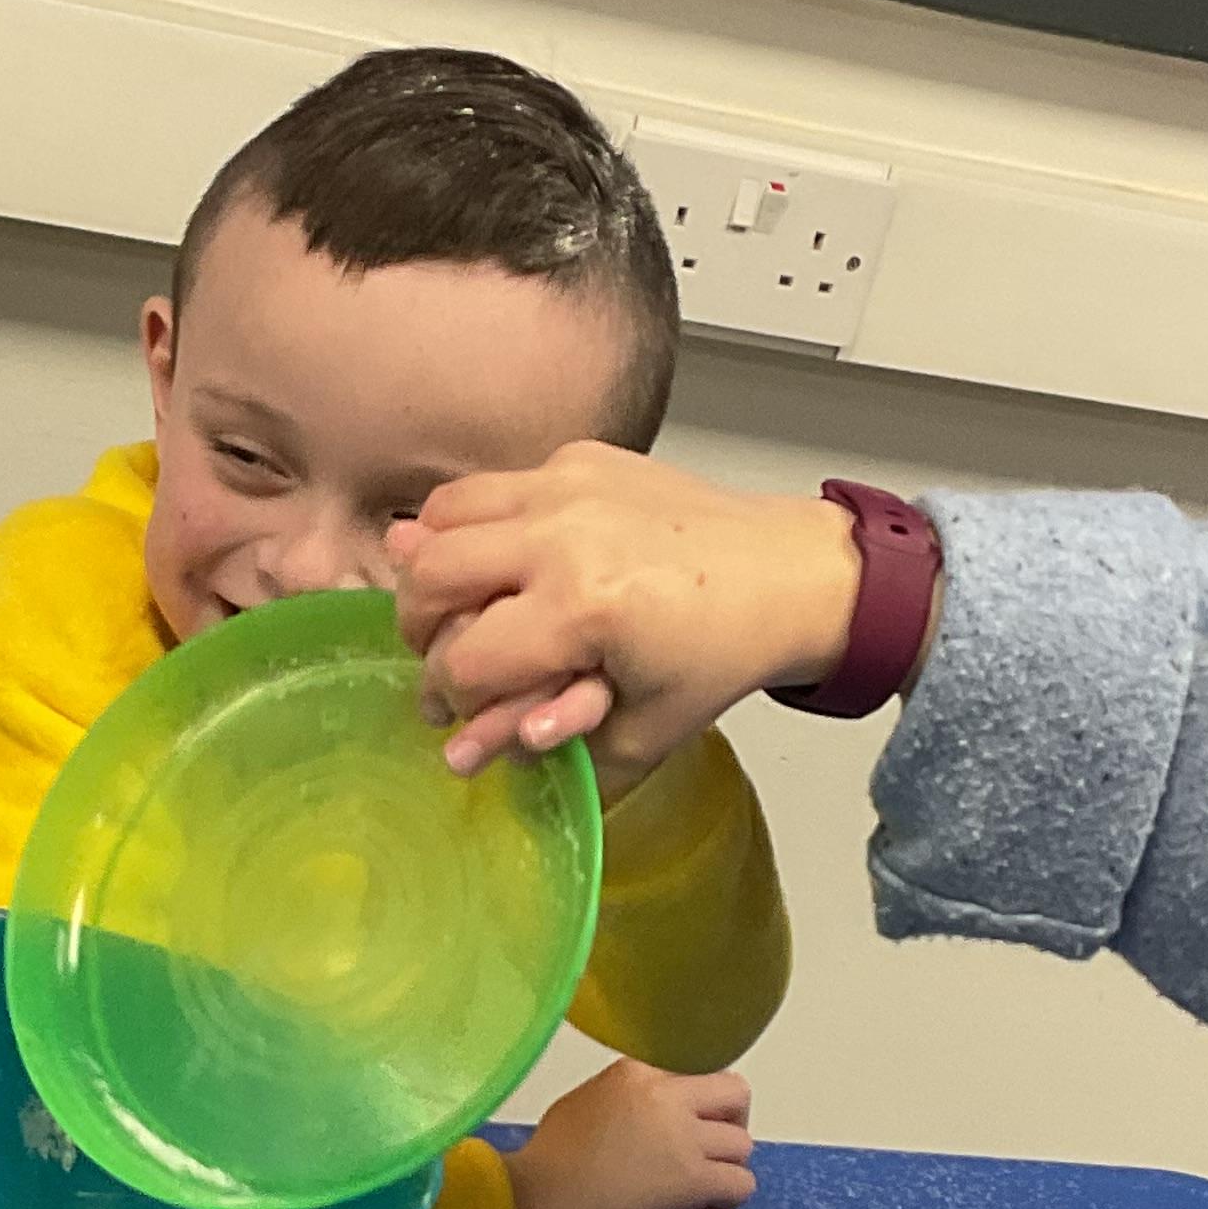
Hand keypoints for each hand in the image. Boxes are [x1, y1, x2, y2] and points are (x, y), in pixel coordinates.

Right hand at [390, 448, 866, 805]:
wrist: (787, 577)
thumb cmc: (718, 658)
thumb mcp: (635, 733)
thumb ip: (541, 743)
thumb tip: (459, 750)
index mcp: (581, 609)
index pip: (462, 661)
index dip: (446, 698)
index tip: (453, 712)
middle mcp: (563, 535)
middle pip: (430, 575)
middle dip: (419, 626)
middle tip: (437, 653)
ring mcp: (567, 485)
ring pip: (443, 512)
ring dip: (433, 562)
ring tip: (455, 602)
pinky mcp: (579, 458)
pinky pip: (494, 485)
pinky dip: (479, 522)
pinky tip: (508, 560)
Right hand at [504, 1060, 754, 1208]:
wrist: (538, 1201)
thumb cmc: (548, 1159)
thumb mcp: (587, 1101)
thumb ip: (630, 1097)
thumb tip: (655, 1118)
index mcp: (637, 1071)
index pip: (696, 1072)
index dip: (696, 1103)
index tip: (680, 1128)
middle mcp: (666, 1096)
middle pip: (735, 1093)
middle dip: (730, 1122)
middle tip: (708, 1150)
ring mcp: (682, 1138)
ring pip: (743, 1144)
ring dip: (726, 1167)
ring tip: (697, 1188)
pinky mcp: (692, 1180)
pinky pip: (742, 1184)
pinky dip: (727, 1200)